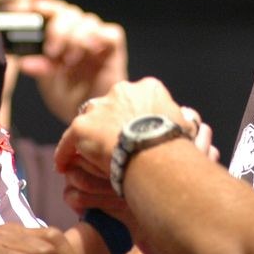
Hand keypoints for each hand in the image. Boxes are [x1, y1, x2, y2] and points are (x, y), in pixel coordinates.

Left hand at [18, 0, 127, 123]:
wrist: (89, 114)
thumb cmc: (67, 95)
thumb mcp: (47, 80)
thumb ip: (38, 65)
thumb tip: (24, 61)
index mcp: (59, 34)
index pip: (52, 9)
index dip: (44, 5)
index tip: (34, 7)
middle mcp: (77, 32)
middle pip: (69, 12)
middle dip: (58, 28)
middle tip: (51, 51)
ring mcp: (96, 39)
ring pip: (88, 21)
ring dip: (76, 37)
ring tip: (69, 60)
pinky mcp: (113, 49)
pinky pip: (111, 33)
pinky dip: (99, 37)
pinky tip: (89, 48)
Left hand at [59, 95, 217, 215]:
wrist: (155, 154)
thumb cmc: (174, 144)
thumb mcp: (185, 125)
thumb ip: (178, 120)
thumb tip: (189, 122)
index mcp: (148, 87)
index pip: (134, 98)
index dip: (132, 115)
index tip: (131, 130)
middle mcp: (122, 90)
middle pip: (110, 104)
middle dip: (109, 122)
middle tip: (109, 144)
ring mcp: (100, 106)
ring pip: (88, 119)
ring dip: (87, 135)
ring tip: (85, 155)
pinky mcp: (82, 125)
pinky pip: (69, 139)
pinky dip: (65, 153)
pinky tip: (63, 166)